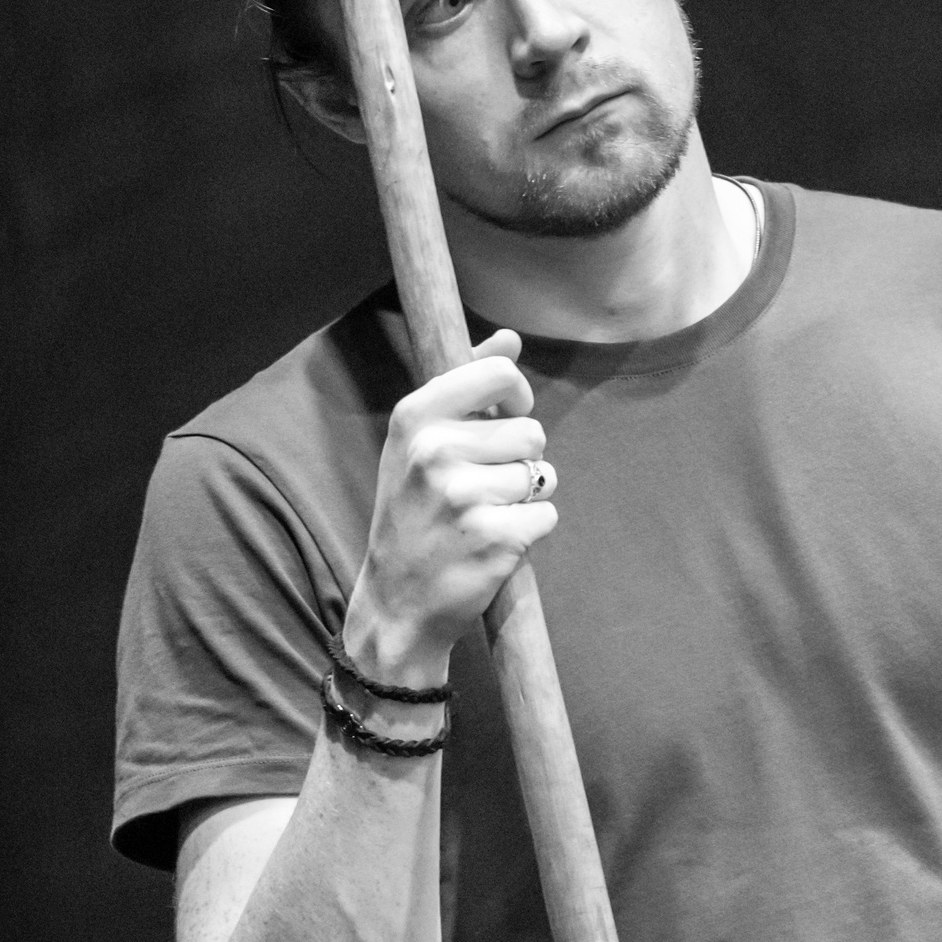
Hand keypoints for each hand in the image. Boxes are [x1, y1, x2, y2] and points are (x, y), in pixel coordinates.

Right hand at [344, 330, 556, 686]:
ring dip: (524, 497)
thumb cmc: (411, 514)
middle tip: (479, 489)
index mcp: (413, 417)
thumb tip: (510, 338)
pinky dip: (530, 530)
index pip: (499, 373)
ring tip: (482, 516)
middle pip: (530, 431)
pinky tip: (492, 543)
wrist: (395, 603)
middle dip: (518, 460)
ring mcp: (463, 496)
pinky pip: (547, 514)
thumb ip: (466, 385)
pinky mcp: (494, 537)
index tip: (505, 419)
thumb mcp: (418, 443)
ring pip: (541, 473)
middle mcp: (433, 451)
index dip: (516, 397)